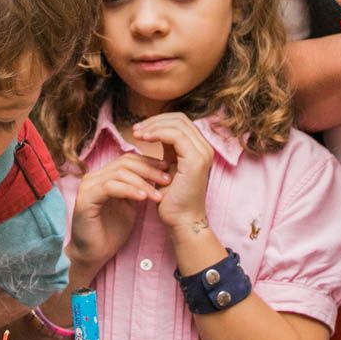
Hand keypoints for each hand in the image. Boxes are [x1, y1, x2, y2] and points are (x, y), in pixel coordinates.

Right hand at [68, 152, 167, 267]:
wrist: (94, 254)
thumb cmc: (111, 231)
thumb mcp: (129, 206)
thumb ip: (136, 189)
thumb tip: (156, 175)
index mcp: (104, 176)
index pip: (128, 160)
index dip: (149, 162)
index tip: (168, 170)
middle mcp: (94, 177)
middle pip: (125, 162)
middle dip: (149, 170)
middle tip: (167, 180)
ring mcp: (88, 186)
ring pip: (119, 173)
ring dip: (142, 182)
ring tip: (158, 195)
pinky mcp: (85, 198)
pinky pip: (110, 187)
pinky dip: (129, 190)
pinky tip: (143, 198)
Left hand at [132, 112, 214, 232]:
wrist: (181, 221)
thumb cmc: (172, 199)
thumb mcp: (167, 168)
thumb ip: (167, 150)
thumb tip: (152, 132)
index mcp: (199, 148)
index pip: (180, 121)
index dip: (159, 121)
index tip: (139, 130)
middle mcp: (205, 148)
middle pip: (180, 118)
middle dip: (155, 120)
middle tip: (136, 130)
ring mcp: (203, 153)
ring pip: (177, 124)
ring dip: (153, 126)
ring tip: (136, 134)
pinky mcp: (196, 160)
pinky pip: (175, 136)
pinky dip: (158, 133)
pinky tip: (143, 139)